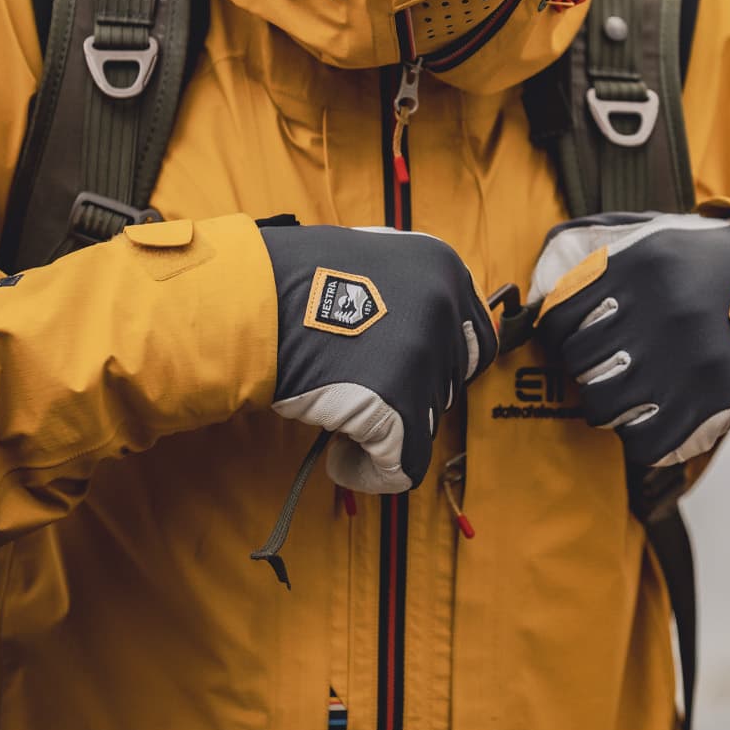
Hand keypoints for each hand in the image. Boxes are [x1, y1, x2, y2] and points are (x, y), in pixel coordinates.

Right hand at [261, 224, 496, 491]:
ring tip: (346, 416)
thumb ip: (417, 289)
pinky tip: (343, 460)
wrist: (251, 298)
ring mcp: (424, 356)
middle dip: (415, 397)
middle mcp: (445, 307)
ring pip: (427, 423)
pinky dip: (374, 472)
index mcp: (445, 268)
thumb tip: (442, 328)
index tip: (412, 378)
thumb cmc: (299, 279)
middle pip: (452, 384)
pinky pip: (403, 465)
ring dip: (391, 429)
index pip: (479, 343)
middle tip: (370, 393)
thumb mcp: (378, 257)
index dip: (442, 368)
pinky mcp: (396, 403)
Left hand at [528, 212, 729, 466]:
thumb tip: (532, 295)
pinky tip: (650, 415)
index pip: (558, 316)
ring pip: (603, 406)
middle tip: (603, 364)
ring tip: (625, 391)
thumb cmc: (696, 266)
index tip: (572, 337)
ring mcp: (689, 358)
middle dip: (584, 368)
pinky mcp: (715, 399)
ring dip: (606, 405)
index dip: (557, 334)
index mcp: (639, 263)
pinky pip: (644, 441)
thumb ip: (591, 252)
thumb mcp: (649, 237)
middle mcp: (662, 309)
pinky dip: (639, 436)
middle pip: (578, 364)